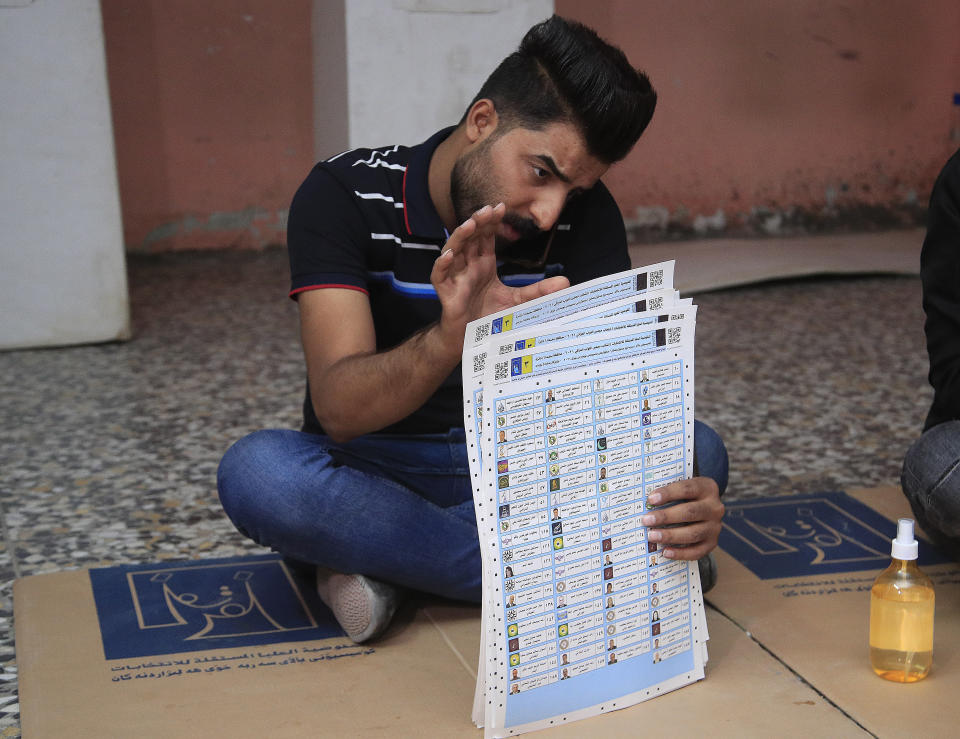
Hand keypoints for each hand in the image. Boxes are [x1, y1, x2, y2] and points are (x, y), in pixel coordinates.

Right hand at [431, 203, 568, 345]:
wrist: (471, 340)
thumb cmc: (489, 318)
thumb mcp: (517, 302)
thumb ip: (538, 291)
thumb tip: (565, 282)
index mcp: (483, 264)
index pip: (485, 237)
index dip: (491, 222)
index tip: (501, 207)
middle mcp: (469, 266)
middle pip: (470, 238)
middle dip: (478, 222)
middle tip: (489, 210)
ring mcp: (456, 278)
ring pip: (453, 251)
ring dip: (460, 237)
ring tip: (470, 224)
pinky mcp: (447, 293)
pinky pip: (440, 275)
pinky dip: (443, 264)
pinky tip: (449, 255)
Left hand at [641, 477, 723, 560]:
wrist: (703, 509)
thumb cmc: (685, 497)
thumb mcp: (681, 488)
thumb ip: (667, 493)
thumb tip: (644, 503)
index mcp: (707, 488)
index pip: (687, 489)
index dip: (669, 493)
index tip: (651, 499)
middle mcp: (714, 507)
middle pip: (690, 512)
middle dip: (666, 516)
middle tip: (647, 520)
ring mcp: (715, 527)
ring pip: (693, 533)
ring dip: (670, 536)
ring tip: (652, 536)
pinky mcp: (712, 543)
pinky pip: (697, 551)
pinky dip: (680, 553)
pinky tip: (665, 552)